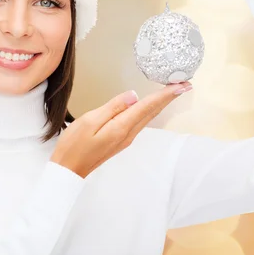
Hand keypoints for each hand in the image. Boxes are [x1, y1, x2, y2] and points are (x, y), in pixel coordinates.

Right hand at [50, 82, 192, 177]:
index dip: (165, 94)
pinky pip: (140, 121)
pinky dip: (150, 110)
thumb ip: (112, 108)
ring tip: (172, 92)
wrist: (68, 169)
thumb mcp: (90, 121)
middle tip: (185, 85)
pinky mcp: (121, 139)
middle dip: (169, 97)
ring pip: (148, 116)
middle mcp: (128, 134)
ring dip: (161, 103)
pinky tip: (152, 105)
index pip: (147, 106)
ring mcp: (125, 138)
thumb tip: (133, 96)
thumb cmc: (74, 145)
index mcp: (121, 127)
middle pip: (153, 112)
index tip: (181, 85)